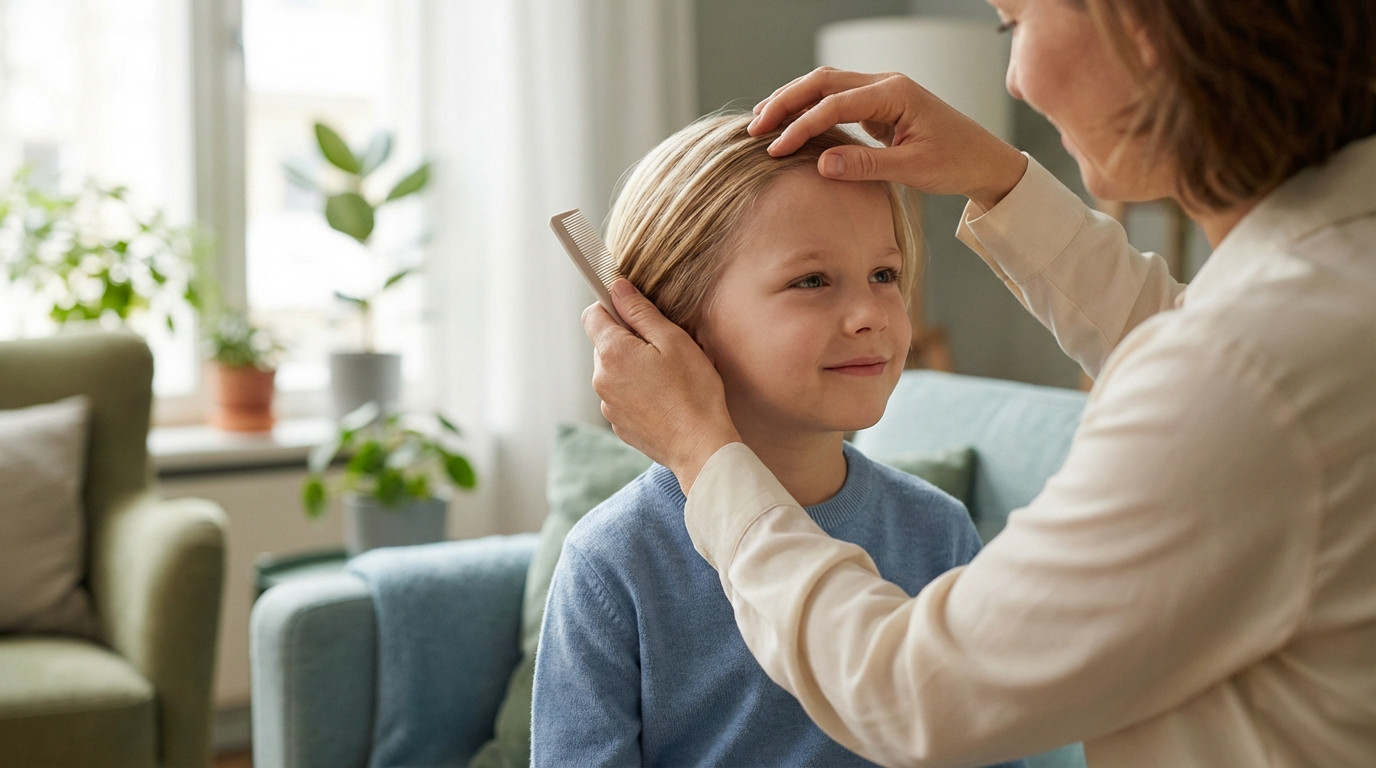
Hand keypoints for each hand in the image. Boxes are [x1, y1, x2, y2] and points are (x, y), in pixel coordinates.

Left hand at [583, 279, 741, 493]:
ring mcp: (608, 405)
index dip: (613, 307)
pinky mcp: (618, 424)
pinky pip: (622, 395)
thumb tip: (618, 288)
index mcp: (612, 353)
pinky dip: (637, 391)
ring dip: (634, 366)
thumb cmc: (693, 392)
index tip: (636, 312)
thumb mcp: (673, 340)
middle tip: (664, 348)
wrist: (700, 447)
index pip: (592, 314)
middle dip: (629, 339)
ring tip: (668, 378)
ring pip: (614, 370)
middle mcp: (601, 379)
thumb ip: (641, 312)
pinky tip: (664, 398)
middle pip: (604, 343)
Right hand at [749, 68, 1027, 209]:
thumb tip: (820, 165)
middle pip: (823, 82)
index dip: (801, 126)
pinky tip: (790, 124)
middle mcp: (885, 84)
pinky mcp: (879, 106)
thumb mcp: (911, 169)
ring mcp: (881, 92)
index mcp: (894, 93)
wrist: (983, 160)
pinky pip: (836, 100)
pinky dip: (810, 109)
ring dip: (793, 101)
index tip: (777, 149)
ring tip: (762, 121)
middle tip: (755, 127)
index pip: (835, 104)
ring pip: (826, 86)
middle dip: (786, 101)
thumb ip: (865, 165)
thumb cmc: (955, 162)